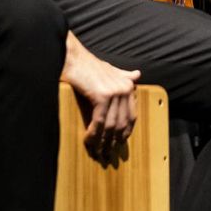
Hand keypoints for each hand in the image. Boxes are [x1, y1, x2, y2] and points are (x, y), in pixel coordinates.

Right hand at [61, 33, 140, 165]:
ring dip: (103, 141)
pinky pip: (99, 121)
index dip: (125, 132)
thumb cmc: (88, 65)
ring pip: (110, 125)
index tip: (118, 144)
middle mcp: (125, 89)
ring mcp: (115, 93)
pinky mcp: (102, 96)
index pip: (131, 115)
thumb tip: (138, 75)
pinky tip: (88, 141)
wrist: (73, 57)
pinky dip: (94, 134)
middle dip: (114, 141)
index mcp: (128, 85)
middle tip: (107, 154)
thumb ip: (124, 75)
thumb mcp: (110, 69)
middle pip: (122, 123)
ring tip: (97, 152)